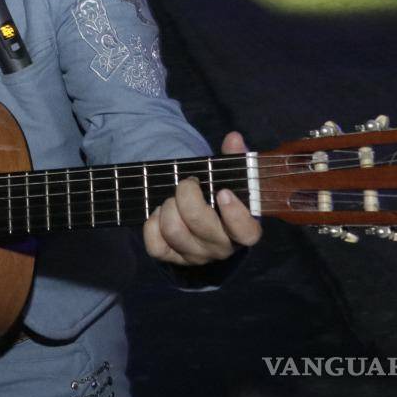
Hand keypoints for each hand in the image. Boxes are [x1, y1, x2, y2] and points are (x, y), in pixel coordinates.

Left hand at [143, 131, 262, 265]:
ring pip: (175, 233)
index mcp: (242, 229)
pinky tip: (159, 213)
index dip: (235, 214)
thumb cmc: (218, 195)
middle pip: (200, 224)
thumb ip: (234, 159)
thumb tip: (234, 138)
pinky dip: (151, 225)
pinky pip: (156, 247)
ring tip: (171, 199)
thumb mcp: (229, 178)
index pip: (245, 231)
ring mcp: (197, 255)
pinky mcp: (173, 259)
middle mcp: (222, 247)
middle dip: (186, 195)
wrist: (203, 220)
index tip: (222, 191)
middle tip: (186, 185)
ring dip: (167, 208)